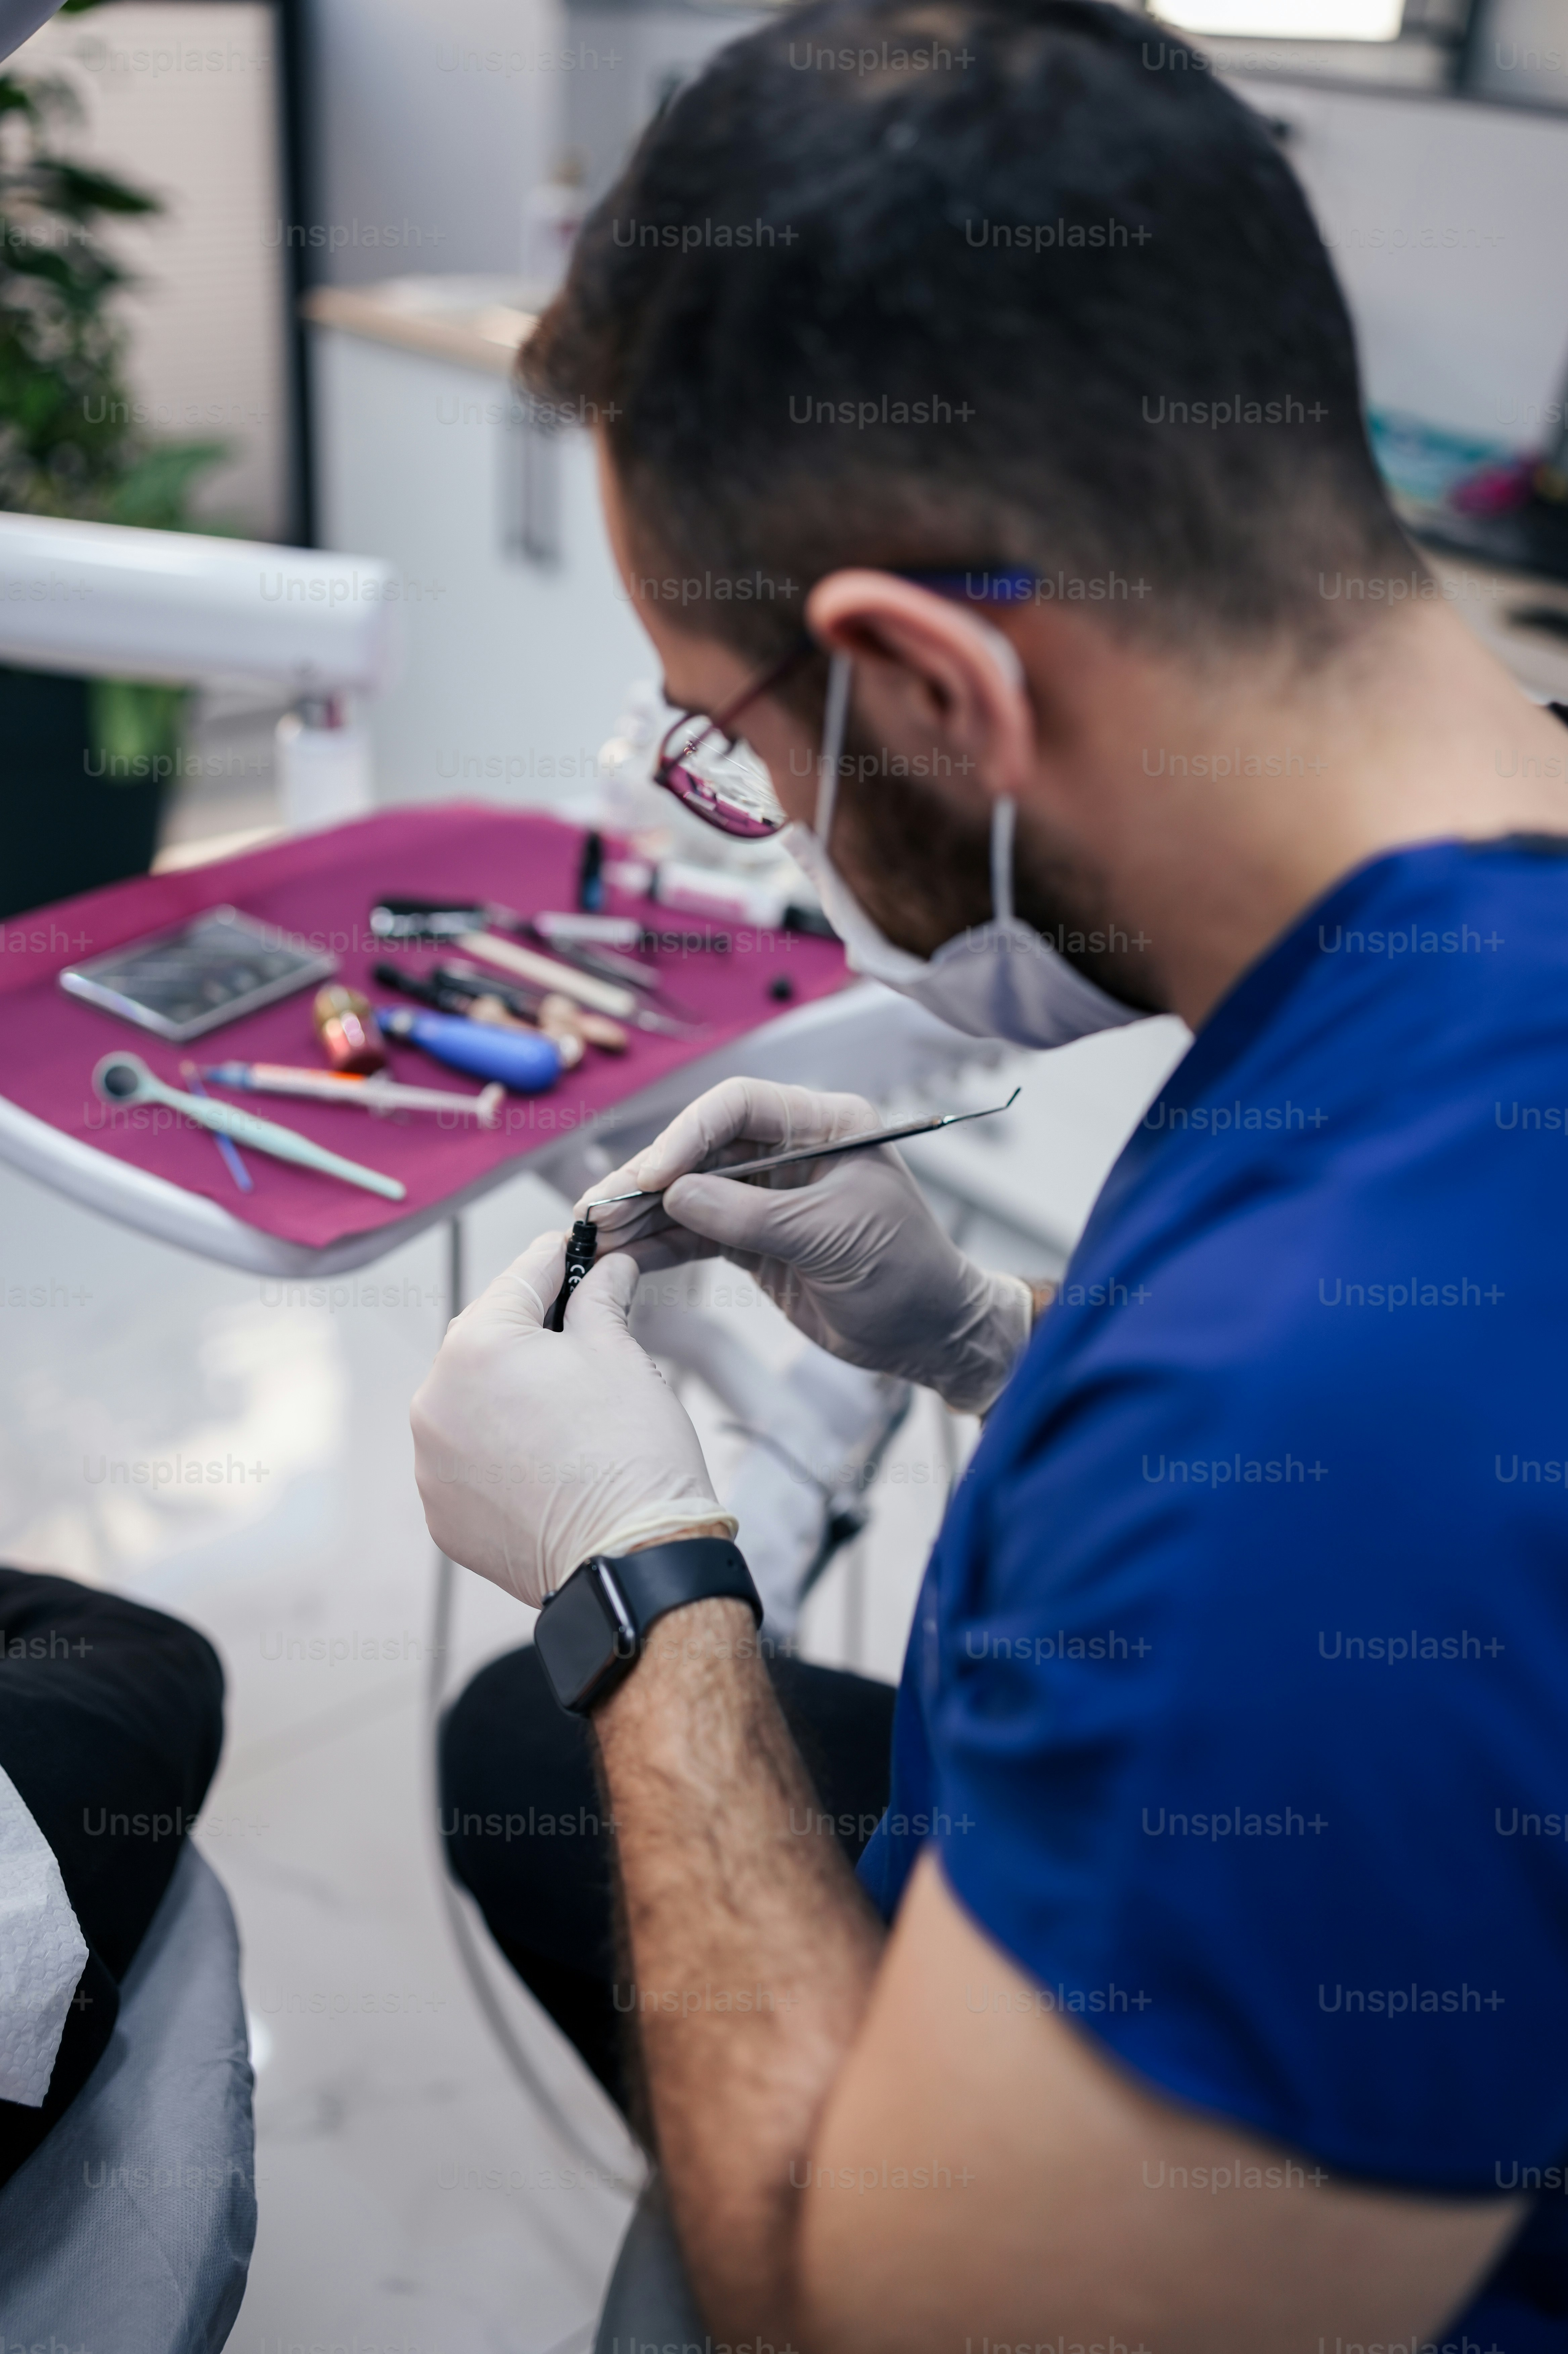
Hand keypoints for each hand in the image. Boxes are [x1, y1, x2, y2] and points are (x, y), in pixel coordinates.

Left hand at [410, 1229, 734, 1609]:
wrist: (631, 1561)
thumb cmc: (631, 1454)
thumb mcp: (620, 1354)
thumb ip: (600, 1300)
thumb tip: (607, 1268)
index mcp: (475, 1347)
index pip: (519, 1280)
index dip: (558, 1261)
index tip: (576, 1251)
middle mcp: (435, 1401)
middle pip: (483, 1341)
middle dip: (529, 1332)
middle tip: (579, 1330)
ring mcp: (431, 1463)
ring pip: (469, 1403)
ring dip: (507, 1394)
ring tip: (563, 1409)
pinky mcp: (442, 1513)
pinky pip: (465, 1460)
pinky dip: (498, 1451)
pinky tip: (543, 1459)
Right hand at [577, 1078, 1031, 1415]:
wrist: (931, 1333)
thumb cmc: (906, 1273)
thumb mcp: (833, 1238)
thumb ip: (752, 1215)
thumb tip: (675, 1192)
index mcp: (823, 1126)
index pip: (739, 1106)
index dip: (688, 1134)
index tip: (654, 1174)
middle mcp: (788, 1152)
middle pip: (702, 1150)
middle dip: (648, 1178)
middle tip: (599, 1207)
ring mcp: (767, 1197)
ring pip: (689, 1194)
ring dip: (641, 1214)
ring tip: (593, 1233)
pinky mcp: (753, 1241)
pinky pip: (695, 1235)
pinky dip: (658, 1245)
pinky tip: (620, 1256)